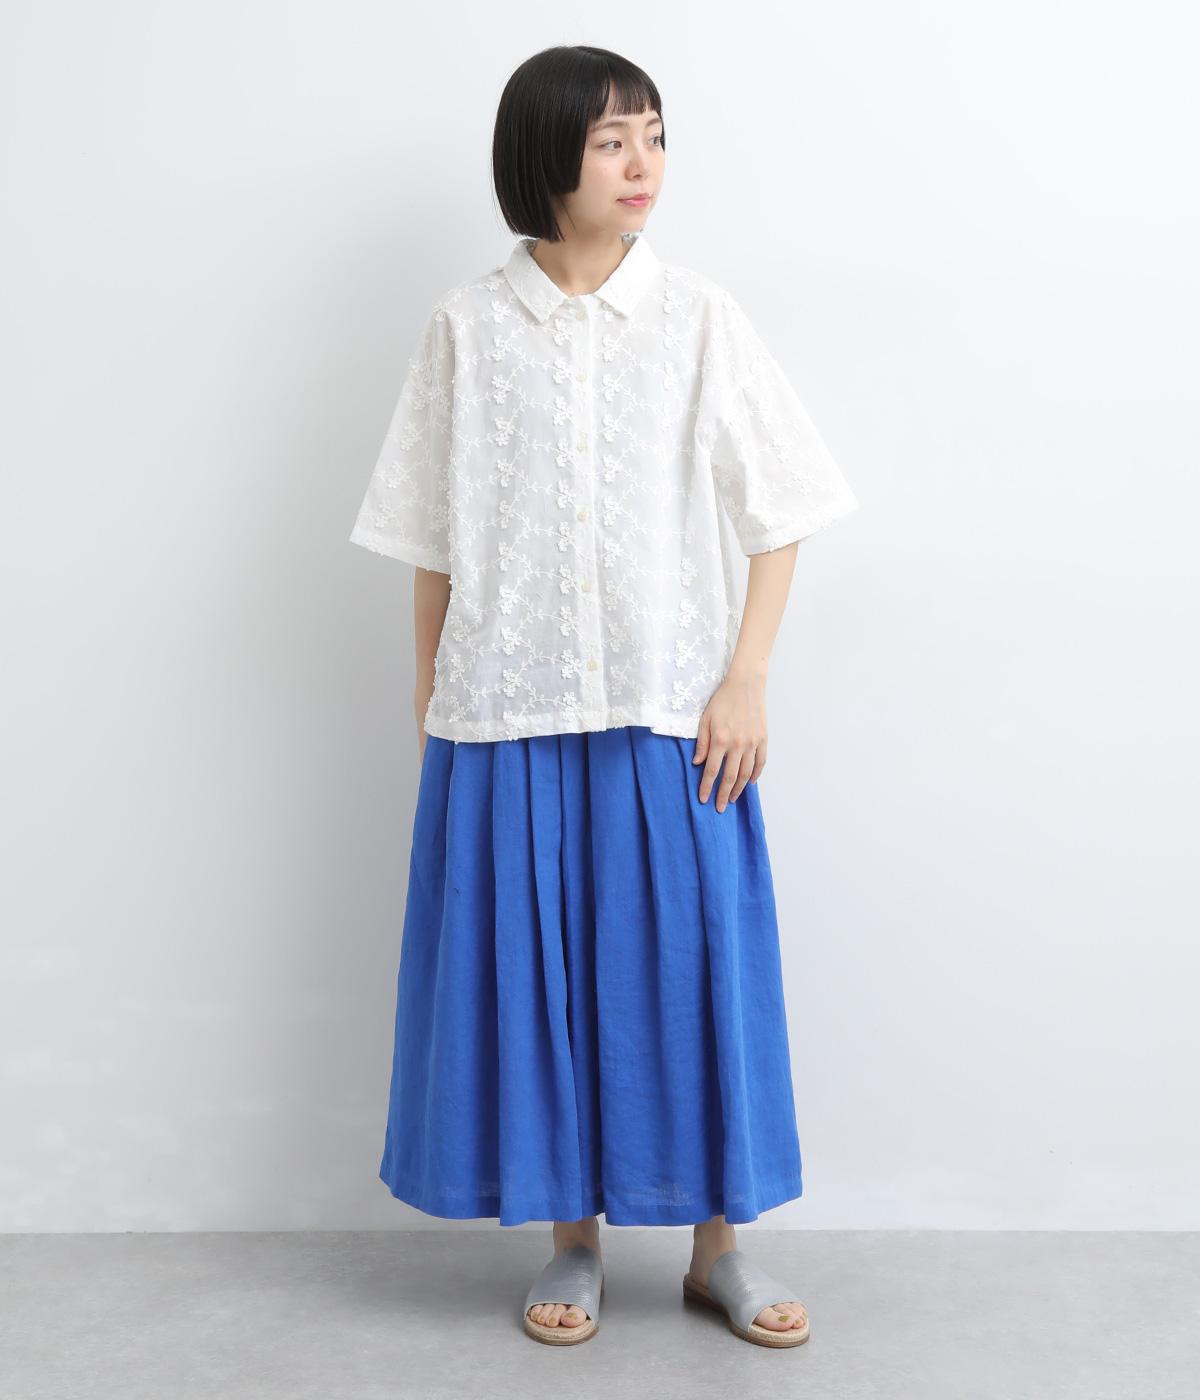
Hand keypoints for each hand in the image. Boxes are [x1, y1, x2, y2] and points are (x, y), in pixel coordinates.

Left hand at [692, 665, 767, 810]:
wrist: (746, 684)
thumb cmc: (722, 700)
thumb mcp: (705, 718)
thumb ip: (702, 742)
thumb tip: (698, 763)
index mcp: (720, 739)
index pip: (712, 771)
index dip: (707, 787)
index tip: (703, 799)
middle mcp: (737, 744)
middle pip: (730, 777)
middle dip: (723, 795)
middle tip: (719, 808)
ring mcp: (752, 743)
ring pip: (746, 774)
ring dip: (738, 789)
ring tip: (732, 798)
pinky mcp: (763, 739)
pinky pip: (760, 763)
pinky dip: (755, 776)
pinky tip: (749, 783)